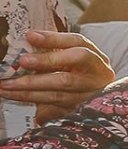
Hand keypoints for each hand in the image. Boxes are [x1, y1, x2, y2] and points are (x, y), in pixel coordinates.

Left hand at [0, 30, 114, 122]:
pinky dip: (29, 100)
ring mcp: (86, 98)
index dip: (54, 40)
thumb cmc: (82, 71)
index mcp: (95, 59)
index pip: (77, 45)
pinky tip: (12, 95)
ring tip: (5, 84)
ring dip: (27, 90)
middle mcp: (94, 79)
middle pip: (69, 73)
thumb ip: (55, 47)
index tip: (31, 36)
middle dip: (43, 66)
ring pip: (56, 95)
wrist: (96, 95)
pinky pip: (49, 108)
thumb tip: (30, 37)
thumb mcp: (75, 55)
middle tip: (21, 61)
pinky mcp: (74, 112)